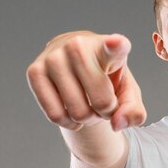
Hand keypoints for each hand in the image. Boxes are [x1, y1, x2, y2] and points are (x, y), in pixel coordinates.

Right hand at [26, 31, 146, 130]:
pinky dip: (68, 122)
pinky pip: (55, 115)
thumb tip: (116, 124)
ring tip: (88, 104)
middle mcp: (78, 45)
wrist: (76, 68)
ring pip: (77, 111)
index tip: (117, 43)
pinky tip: (72, 112)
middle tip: (104, 103)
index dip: (116, 46)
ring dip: (87, 119)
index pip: (114, 47)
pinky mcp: (34, 71)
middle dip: (106, 112)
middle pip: (101, 101)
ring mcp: (53, 56)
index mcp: (108, 47)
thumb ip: (133, 111)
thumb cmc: (107, 79)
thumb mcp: (127, 93)